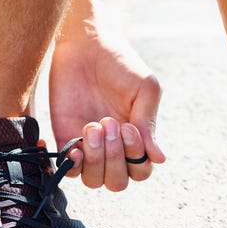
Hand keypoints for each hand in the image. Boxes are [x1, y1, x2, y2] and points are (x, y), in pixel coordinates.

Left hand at [49, 31, 164, 191]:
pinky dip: (73, 164)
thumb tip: (159, 158)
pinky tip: (77, 145)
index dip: (135, 158)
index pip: (141, 171)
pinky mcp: (66, 141)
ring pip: (94, 181)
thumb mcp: (145, 90)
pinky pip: (69, 170)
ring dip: (95, 159)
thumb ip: (149, 124)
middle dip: (115, 158)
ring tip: (93, 126)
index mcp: (137, 142)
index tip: (129, 127)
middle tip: (109, 123)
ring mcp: (90, 149)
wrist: (87, 45)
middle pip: (117, 183)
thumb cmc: (122, 66)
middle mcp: (114, 151)